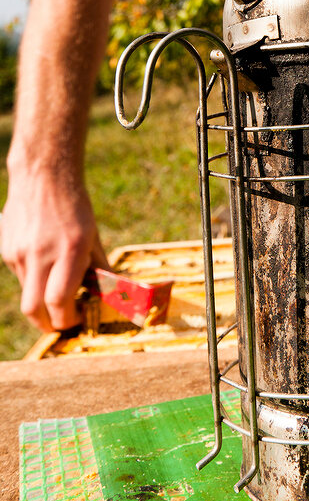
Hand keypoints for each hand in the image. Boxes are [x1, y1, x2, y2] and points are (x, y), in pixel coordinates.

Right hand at [1, 173, 109, 331]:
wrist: (43, 176)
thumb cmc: (75, 205)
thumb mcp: (93, 235)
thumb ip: (98, 266)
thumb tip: (107, 293)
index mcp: (69, 251)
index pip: (59, 302)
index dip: (68, 320)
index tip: (78, 319)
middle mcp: (41, 255)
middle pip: (34, 310)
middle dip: (48, 325)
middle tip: (62, 322)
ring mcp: (20, 253)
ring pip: (27, 294)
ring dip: (42, 299)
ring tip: (57, 285)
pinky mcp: (7, 250)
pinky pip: (20, 276)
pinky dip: (33, 279)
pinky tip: (44, 261)